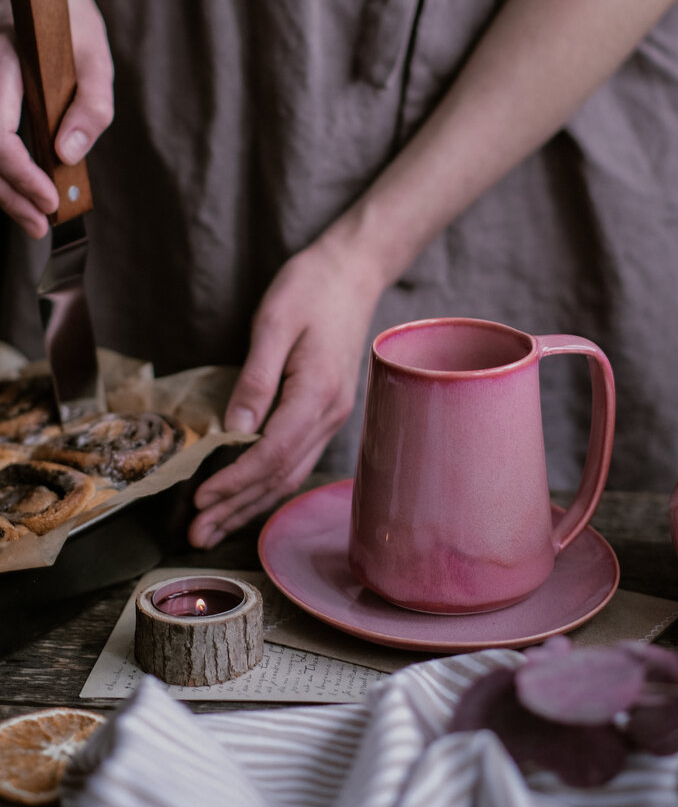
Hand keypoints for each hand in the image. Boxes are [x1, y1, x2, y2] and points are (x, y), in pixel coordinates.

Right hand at [0, 0, 113, 237]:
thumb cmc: (66, 5)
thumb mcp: (96, 48)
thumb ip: (91, 104)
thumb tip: (68, 154)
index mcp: (4, 55)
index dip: (18, 172)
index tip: (47, 200)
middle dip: (6, 193)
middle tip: (39, 226)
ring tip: (30, 216)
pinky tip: (18, 186)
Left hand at [188, 237, 381, 546]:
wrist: (353, 272)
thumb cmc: (311, 288)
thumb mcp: (274, 323)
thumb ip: (255, 379)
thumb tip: (234, 430)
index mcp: (317, 392)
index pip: (273, 453)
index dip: (234, 481)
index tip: (199, 498)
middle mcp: (330, 413)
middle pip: (280, 475)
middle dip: (236, 507)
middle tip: (196, 534)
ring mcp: (332, 416)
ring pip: (289, 474)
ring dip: (250, 504)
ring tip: (213, 528)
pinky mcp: (327, 412)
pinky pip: (296, 459)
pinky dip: (267, 483)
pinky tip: (245, 496)